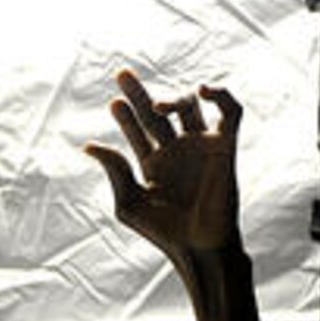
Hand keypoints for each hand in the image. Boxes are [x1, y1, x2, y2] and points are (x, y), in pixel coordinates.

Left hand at [85, 69, 243, 267]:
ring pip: (189, 106)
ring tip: (155, 106)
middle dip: (139, 93)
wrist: (198, 247)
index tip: (114, 103)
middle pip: (158, 112)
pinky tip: (203, 91)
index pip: (137, 129)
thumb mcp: (129, 202)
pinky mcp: (225, 147)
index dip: (125, 114)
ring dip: (173, 99)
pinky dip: (221, 95)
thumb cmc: (163, 232)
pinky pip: (230, 112)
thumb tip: (89, 145)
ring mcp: (201, 147)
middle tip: (121, 73)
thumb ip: (114, 170)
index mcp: (154, 163)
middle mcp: (178, 151)